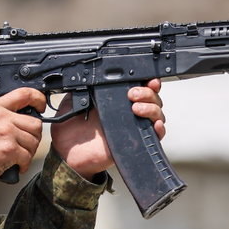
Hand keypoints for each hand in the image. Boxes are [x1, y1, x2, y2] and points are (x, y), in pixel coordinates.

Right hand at [0, 88, 46, 190]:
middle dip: (33, 137)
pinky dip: (24, 164)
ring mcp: (6, 132)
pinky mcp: (9, 149)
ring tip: (16, 157)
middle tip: (24, 145)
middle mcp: (1, 117)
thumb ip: (0, 117)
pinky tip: (15, 165)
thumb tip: (21, 120)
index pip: (24, 94)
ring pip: (34, 141)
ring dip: (29, 152)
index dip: (38, 98)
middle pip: (35, 123)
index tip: (41, 106)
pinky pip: (28, 156)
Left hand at [51, 79, 165, 178]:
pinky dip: (159, 129)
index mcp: (116, 99)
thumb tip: (87, 75)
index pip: (140, 86)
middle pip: (153, 97)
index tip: (145, 78)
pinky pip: (156, 136)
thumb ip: (81, 87)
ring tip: (136, 108)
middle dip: (147, 92)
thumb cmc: (70, 128)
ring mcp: (134, 126)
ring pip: (157, 113)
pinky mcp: (136, 143)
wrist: (68, 153)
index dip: (147, 80)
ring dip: (152, 108)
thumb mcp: (73, 101)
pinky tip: (155, 125)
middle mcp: (129, 111)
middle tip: (132, 94)